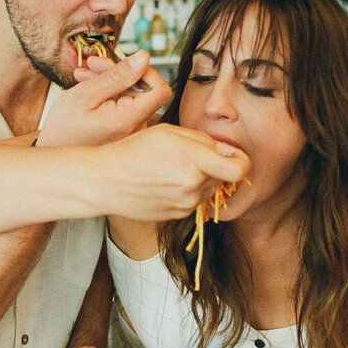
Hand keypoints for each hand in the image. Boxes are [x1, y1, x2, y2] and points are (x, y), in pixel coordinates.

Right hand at [37, 51, 170, 146]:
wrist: (54, 160)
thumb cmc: (63, 130)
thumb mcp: (85, 95)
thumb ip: (117, 76)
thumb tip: (144, 57)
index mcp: (129, 121)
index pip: (160, 90)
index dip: (146, 72)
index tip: (124, 63)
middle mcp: (136, 130)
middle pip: (141, 91)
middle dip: (118, 73)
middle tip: (91, 65)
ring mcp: (131, 134)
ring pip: (130, 97)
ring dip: (109, 82)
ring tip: (83, 76)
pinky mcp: (124, 135)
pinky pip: (124, 108)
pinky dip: (108, 96)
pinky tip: (89, 90)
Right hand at [95, 123, 249, 221]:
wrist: (106, 181)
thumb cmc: (134, 151)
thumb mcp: (169, 132)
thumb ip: (202, 139)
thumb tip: (224, 150)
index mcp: (193, 159)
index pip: (238, 169)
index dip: (241, 161)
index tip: (234, 157)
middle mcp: (193, 185)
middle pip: (224, 178)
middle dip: (215, 167)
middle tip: (192, 158)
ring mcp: (185, 203)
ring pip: (209, 190)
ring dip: (201, 180)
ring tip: (174, 170)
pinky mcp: (177, 215)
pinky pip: (193, 201)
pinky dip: (187, 192)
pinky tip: (166, 183)